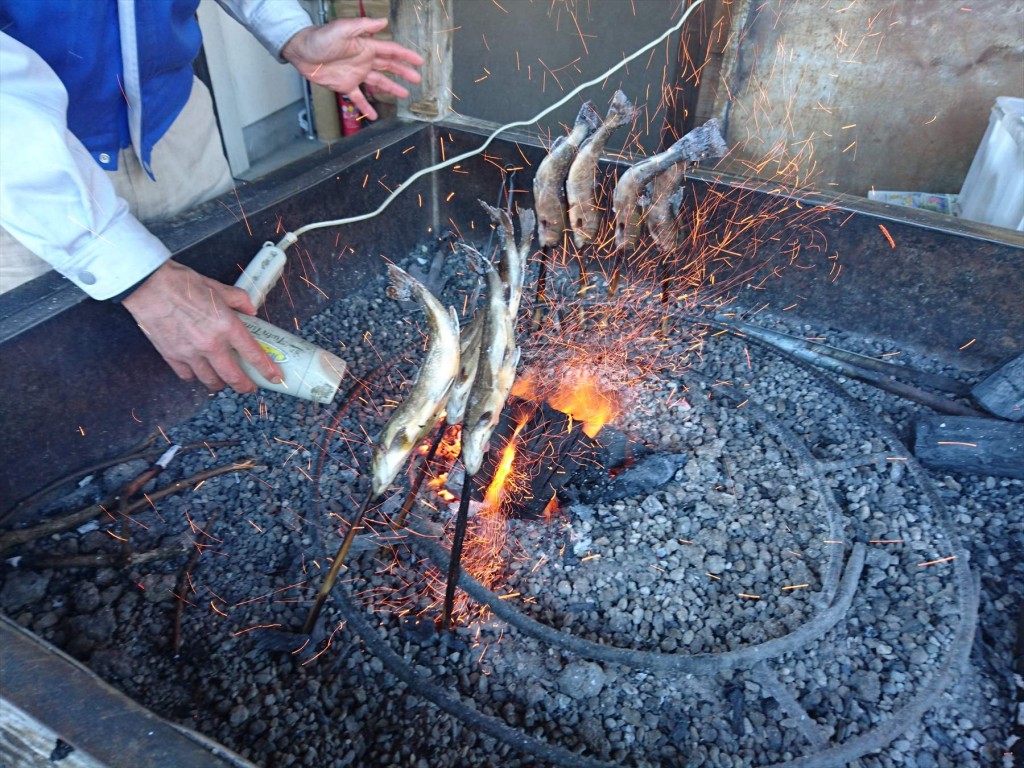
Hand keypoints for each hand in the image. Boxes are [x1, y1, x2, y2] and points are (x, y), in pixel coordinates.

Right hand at [122, 260, 282, 392]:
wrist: (148, 285)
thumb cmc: (182, 283)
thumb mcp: (218, 287)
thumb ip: (239, 300)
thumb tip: (251, 309)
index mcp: (226, 326)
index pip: (253, 354)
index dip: (267, 369)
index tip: (275, 378)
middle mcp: (210, 344)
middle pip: (233, 377)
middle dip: (245, 386)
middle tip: (250, 387)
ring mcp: (190, 353)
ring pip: (210, 380)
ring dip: (221, 383)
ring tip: (225, 381)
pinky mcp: (171, 356)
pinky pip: (188, 376)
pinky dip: (196, 376)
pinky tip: (199, 371)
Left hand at [281, 17, 423, 119]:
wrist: (301, 51)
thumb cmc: (319, 37)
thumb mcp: (342, 28)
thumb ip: (363, 26)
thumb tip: (383, 21)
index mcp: (365, 46)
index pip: (390, 51)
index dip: (406, 56)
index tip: (419, 61)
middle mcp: (364, 60)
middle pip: (388, 66)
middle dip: (403, 72)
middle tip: (417, 79)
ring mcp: (356, 73)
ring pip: (378, 82)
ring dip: (391, 89)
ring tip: (404, 96)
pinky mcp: (345, 85)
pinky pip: (359, 98)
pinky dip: (366, 107)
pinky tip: (374, 116)